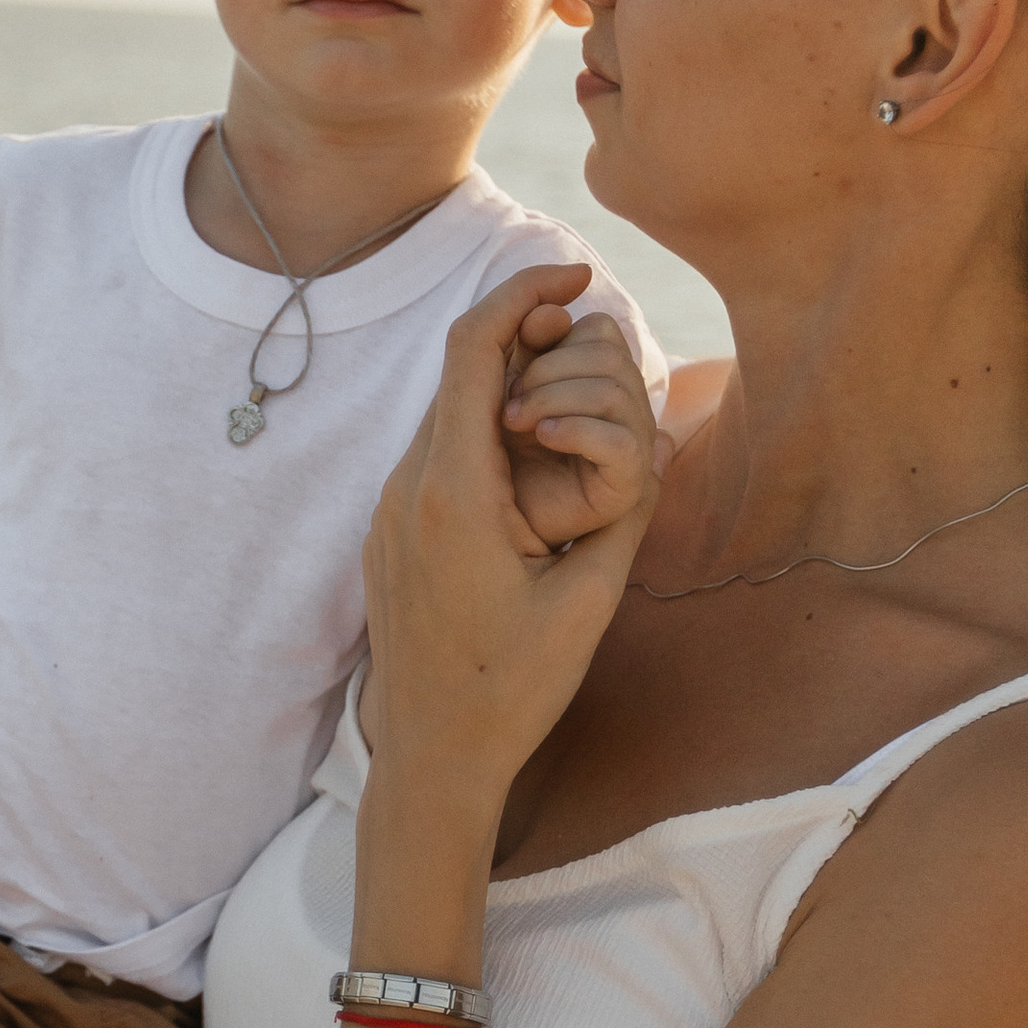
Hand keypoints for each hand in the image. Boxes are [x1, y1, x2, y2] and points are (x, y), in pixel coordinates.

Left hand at [362, 265, 659, 809]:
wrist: (430, 755)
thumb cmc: (515, 686)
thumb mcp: (591, 596)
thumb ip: (619, 506)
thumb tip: (641, 435)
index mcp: (455, 490)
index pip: (475, 348)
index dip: (523, 291)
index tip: (575, 273)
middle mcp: (408, 487)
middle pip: (459, 370)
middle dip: (524, 333)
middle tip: (585, 326)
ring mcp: (388, 511)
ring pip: (446, 412)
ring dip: (504, 383)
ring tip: (568, 388)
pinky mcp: (387, 534)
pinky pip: (435, 455)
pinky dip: (483, 429)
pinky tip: (529, 452)